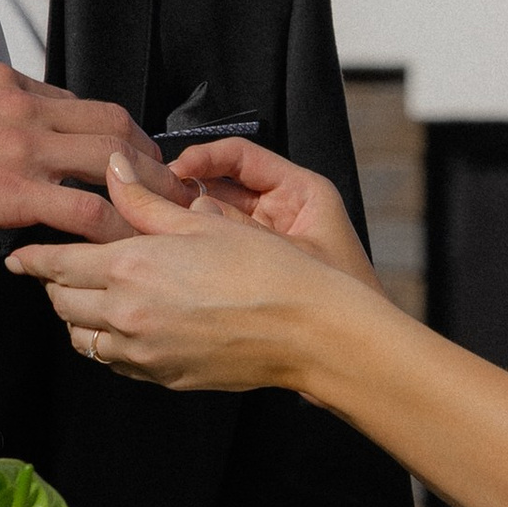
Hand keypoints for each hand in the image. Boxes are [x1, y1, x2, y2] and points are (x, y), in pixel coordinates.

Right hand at [0, 66, 183, 244]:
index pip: (80, 104)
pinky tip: (119, 247)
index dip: (114, 134)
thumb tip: (26, 134)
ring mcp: (19, 145)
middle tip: (170, 185)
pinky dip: (109, 229)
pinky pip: (83, 210)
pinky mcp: (10, 190)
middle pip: (111, 124)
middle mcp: (22, 104)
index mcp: (7, 81)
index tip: (132, 159)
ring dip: (143, 192)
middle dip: (148, 156)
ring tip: (161, 219)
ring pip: (109, 161)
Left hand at [8, 159, 360, 388]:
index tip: (18, 257)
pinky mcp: (162, 377)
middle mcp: (127, 315)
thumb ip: (145, 202)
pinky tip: (126, 324)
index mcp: (131, 268)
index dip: (32, 259)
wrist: (305, 331)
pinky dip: (107, 342)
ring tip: (91, 298)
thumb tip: (114, 170)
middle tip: (58, 270)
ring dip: (78, 317)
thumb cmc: (263, 271)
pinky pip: (114, 361)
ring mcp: (142, 352)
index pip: (57, 265)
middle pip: (61, 303)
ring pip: (82, 338)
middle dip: (53, 285)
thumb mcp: (202, 224)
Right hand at [168, 139, 379, 288]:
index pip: (242, 157)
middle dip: (185, 188)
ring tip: (151, 222)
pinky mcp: (251, 268)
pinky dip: (192, 247)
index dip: (207, 158)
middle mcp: (280, 210)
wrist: (357, 349)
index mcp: (299, 191)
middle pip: (220, 185)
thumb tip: (190, 207)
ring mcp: (263, 240)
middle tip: (150, 193)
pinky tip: (168, 251)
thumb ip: (238, 228)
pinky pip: (215, 248)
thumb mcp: (288, 249)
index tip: (178, 168)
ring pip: (211, 217)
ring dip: (183, 219)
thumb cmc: (344, 292)